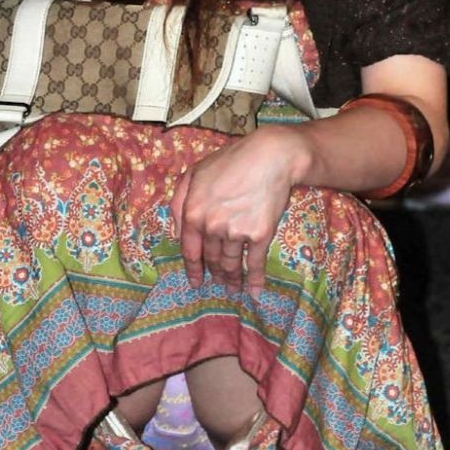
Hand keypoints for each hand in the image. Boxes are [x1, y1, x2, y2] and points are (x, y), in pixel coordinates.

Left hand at [170, 126, 306, 298]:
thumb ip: (179, 202)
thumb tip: (178, 232)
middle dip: (215, 275)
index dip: (193, 269)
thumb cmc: (231, 161)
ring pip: (231, 264)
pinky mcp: (260, 234)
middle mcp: (211, 226)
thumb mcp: (195, 173)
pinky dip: (255, 280)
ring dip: (232, 280)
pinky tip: (254, 292)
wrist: (271, 156)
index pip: (189, 250)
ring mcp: (235, 231)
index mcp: (192, 212)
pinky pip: (255, 263)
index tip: (195, 283)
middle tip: (218, 285)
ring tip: (233, 289)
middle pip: (211, 259)